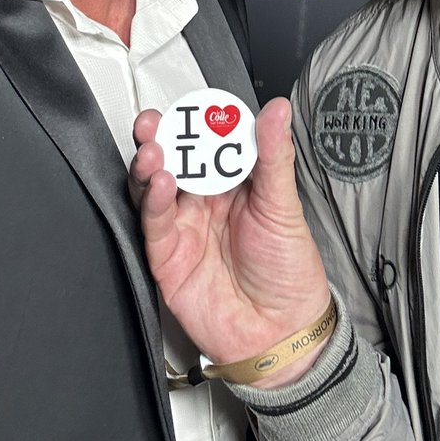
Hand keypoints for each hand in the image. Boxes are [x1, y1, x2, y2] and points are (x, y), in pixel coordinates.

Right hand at [130, 97, 330, 386]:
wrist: (282, 335)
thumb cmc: (289, 272)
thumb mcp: (285, 207)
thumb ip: (275, 156)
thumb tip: (277, 110)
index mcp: (234, 182)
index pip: (210, 141)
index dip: (199, 122)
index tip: (195, 106)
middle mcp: (204, 200)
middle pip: (175, 160)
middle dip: (162, 137)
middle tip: (156, 121)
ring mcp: (184, 227)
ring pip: (155, 186)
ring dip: (150, 165)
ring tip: (153, 149)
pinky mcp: (168, 257)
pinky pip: (154, 223)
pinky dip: (152, 201)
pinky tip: (159, 183)